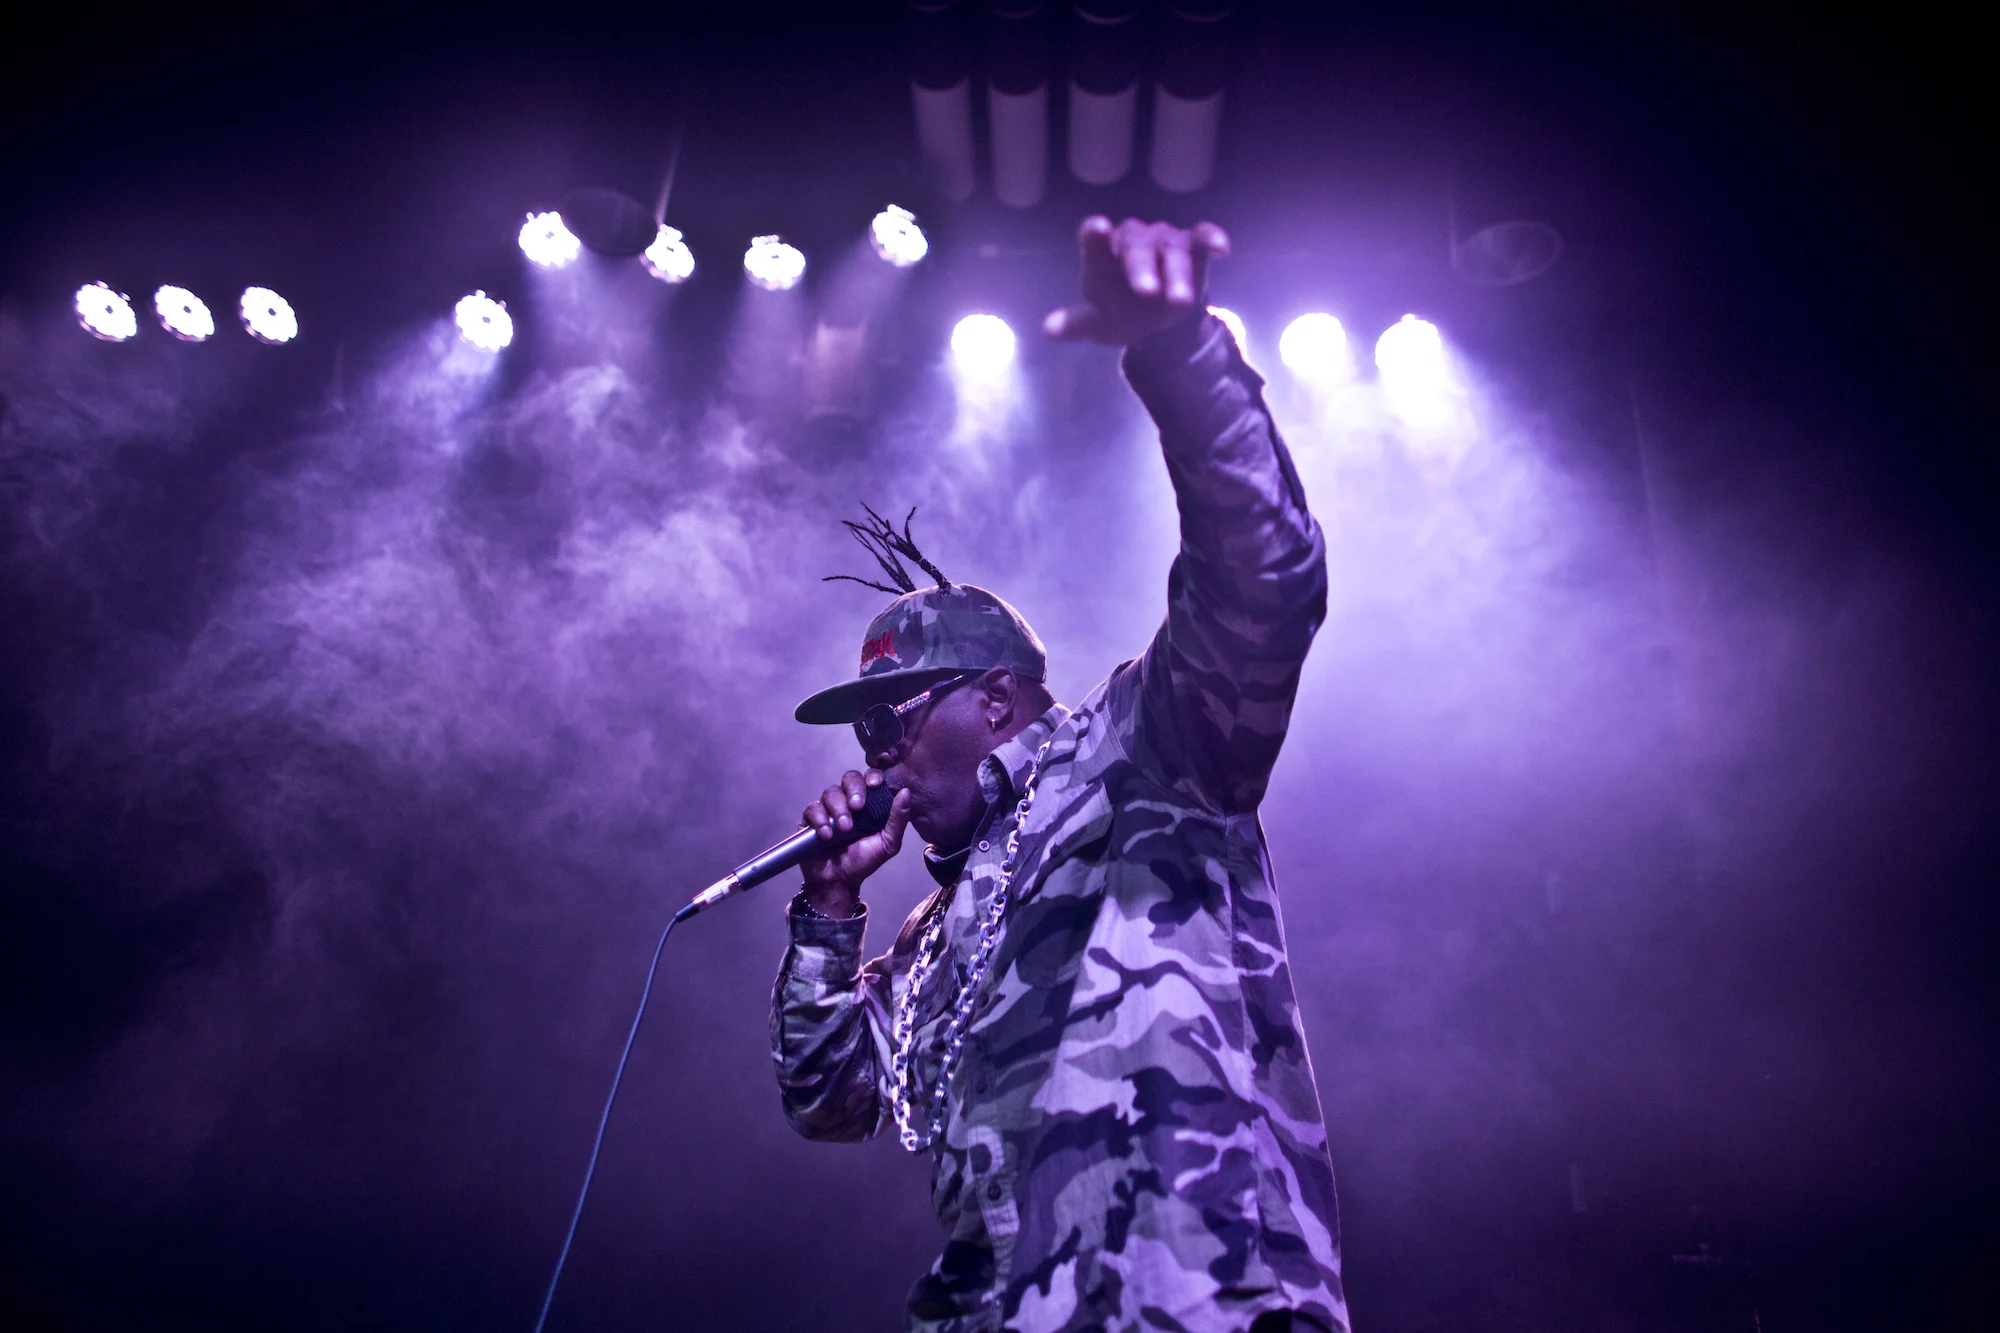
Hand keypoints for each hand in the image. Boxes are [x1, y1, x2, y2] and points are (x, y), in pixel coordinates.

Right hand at [799, 768, 911, 917]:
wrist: (839, 881)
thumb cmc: (864, 861)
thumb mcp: (888, 843)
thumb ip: (898, 819)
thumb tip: (906, 792)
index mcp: (869, 803)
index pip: (870, 778)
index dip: (872, 776)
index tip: (874, 784)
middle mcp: (848, 800)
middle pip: (849, 778)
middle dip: (854, 789)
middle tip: (858, 806)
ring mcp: (828, 808)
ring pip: (831, 792)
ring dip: (839, 809)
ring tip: (844, 829)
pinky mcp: (811, 818)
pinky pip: (813, 808)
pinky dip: (821, 820)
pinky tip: (827, 836)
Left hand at [1043, 215, 1230, 346]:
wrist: (1157, 321)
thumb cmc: (1120, 313)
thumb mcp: (1098, 323)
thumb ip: (1077, 323)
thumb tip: (1049, 329)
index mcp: (1101, 255)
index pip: (1093, 240)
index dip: (1094, 235)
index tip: (1096, 229)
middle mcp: (1132, 239)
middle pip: (1136, 245)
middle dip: (1142, 268)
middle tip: (1147, 293)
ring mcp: (1163, 240)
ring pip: (1171, 248)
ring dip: (1177, 273)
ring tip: (1179, 302)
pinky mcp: (1193, 245)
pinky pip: (1202, 237)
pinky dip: (1211, 239)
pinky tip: (1220, 247)